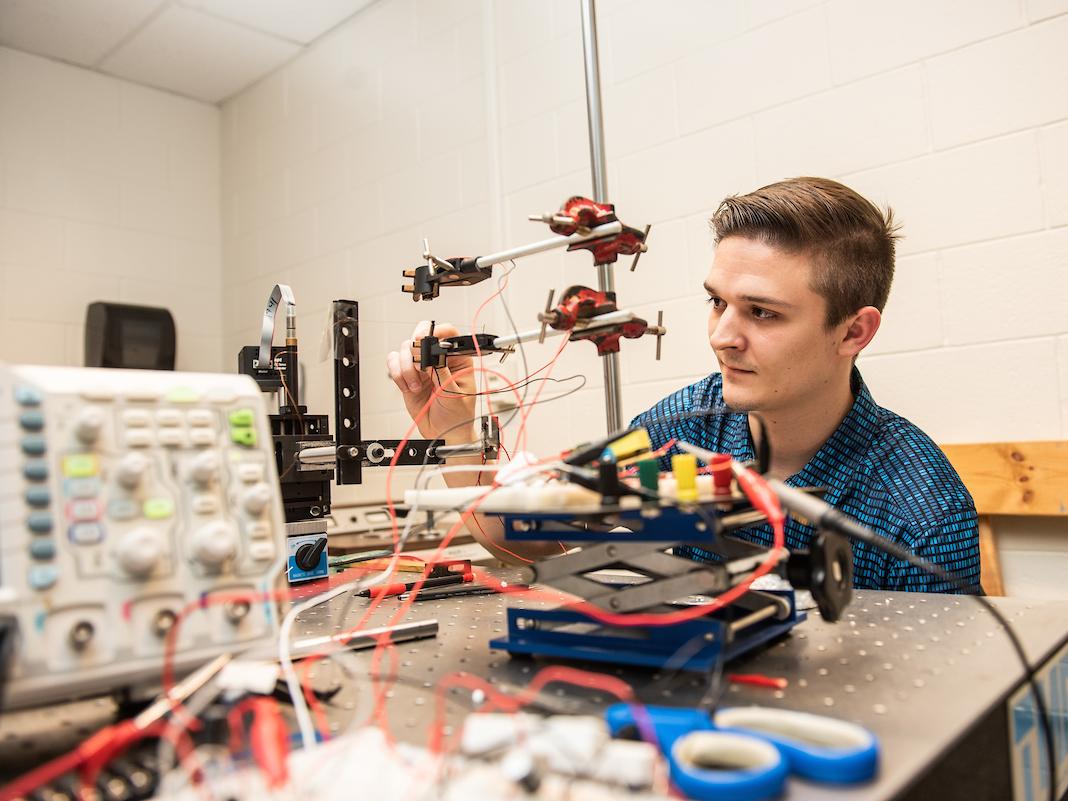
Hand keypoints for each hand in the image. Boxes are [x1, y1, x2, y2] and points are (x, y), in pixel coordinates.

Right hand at [386, 321, 477, 442]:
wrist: (444, 433)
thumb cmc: (458, 415)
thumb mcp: (455, 395)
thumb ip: (444, 374)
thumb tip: (433, 357)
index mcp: (457, 359)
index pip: (448, 333)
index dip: (437, 331)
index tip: (426, 340)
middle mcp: (438, 359)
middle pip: (421, 334)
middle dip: (415, 348)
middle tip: (417, 364)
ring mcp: (421, 366)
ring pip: (405, 349)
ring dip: (406, 368)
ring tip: (416, 386)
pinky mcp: (407, 376)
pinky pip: (394, 364)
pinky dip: (397, 375)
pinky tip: (408, 388)